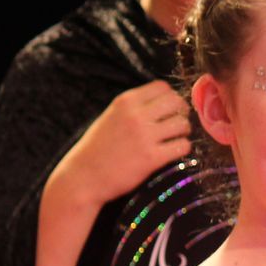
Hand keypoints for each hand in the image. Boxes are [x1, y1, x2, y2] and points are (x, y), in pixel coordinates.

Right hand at [60, 80, 193, 205]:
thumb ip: (132, 108)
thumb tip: (162, 103)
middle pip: (176, 102)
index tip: (168, 110)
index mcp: (125, 102)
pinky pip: (182, 146)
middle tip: (176, 125)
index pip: (162, 87)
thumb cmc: (96, 149)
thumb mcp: (111, 117)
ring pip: (183, 124)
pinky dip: (182, 149)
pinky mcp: (151, 158)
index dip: (170, 98)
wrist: (82, 177)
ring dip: (183, 132)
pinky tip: (173, 153)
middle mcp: (136, 115)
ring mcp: (144, 136)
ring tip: (174, 139)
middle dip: (181, 112)